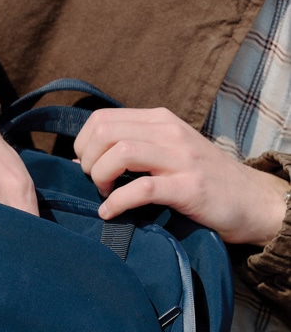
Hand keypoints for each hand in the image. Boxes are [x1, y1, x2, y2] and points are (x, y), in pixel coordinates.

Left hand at [74, 107, 288, 245]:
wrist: (250, 200)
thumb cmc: (202, 180)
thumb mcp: (167, 153)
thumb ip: (132, 149)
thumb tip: (82, 161)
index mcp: (160, 121)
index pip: (102, 118)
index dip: (83, 144)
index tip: (86, 167)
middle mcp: (170, 133)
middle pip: (106, 132)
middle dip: (88, 161)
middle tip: (95, 183)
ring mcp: (181, 158)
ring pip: (122, 152)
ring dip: (101, 177)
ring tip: (105, 195)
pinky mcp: (189, 187)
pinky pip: (142, 189)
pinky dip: (117, 202)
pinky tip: (110, 213)